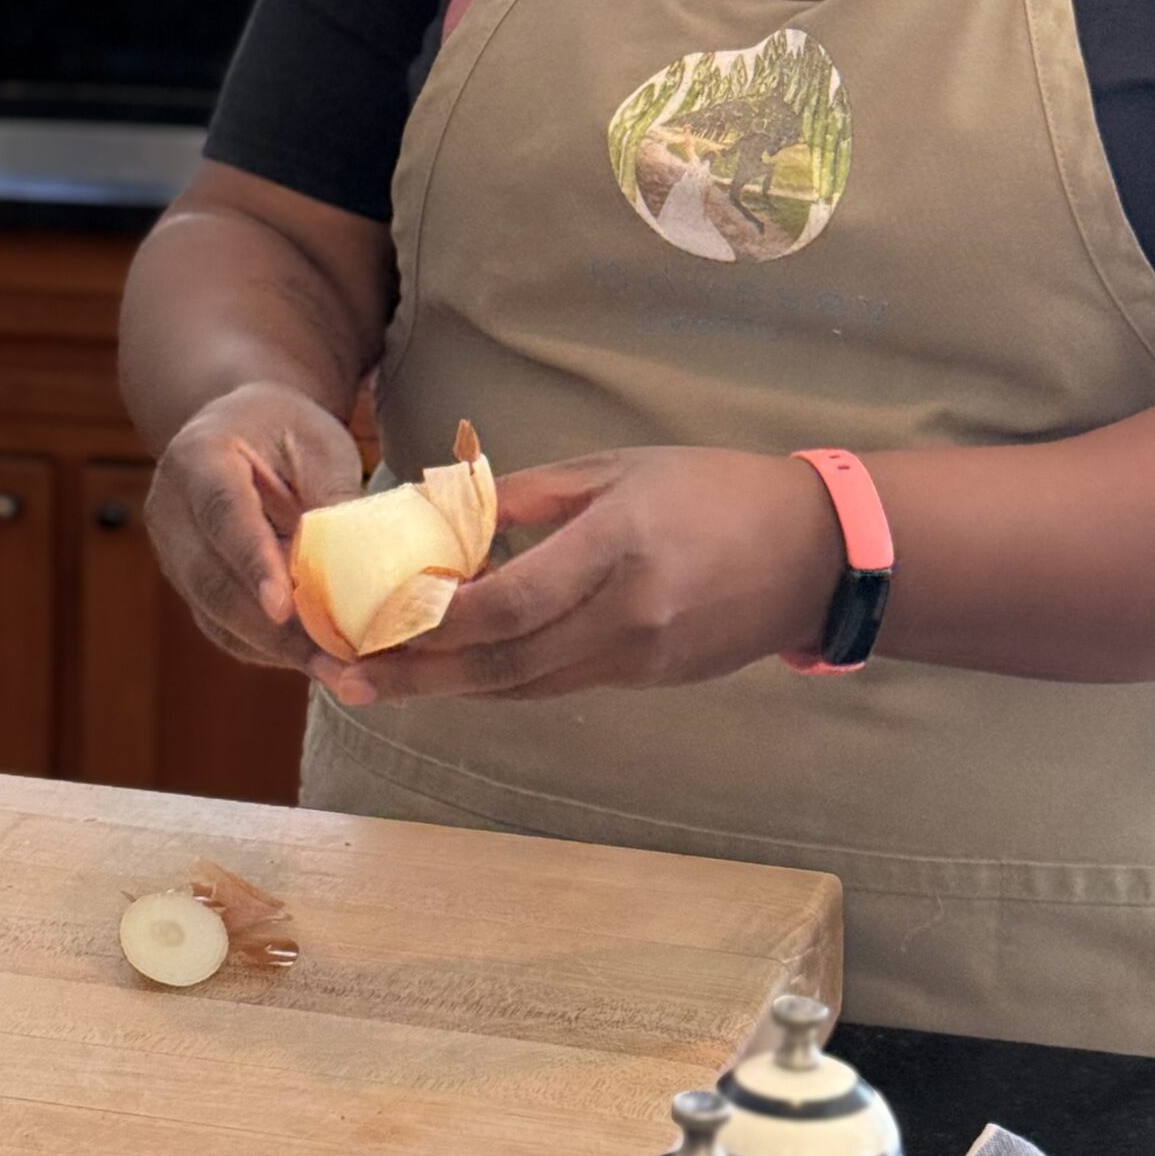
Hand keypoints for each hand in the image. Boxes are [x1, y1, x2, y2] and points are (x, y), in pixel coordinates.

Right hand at [145, 382, 364, 674]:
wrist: (242, 428)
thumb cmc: (288, 430)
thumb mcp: (319, 442)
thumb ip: (330, 494)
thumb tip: (353, 564)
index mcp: (198, 456)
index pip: (223, 515)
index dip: (252, 562)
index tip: (283, 606)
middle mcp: (170, 508)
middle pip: (211, 578)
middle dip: (270, 627)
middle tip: (330, 659)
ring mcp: (171, 551)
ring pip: (214, 613)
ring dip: (274, 648)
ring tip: (335, 670)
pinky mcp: (187, 584)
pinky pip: (221, 627)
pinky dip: (266, 648)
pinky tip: (313, 660)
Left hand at [315, 446, 844, 708]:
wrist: (812, 553)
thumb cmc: (714, 489)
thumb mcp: (620, 468)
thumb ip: (533, 495)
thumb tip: (450, 508)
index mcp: (617, 549)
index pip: (507, 603)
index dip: (433, 619)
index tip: (371, 616)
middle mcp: (624, 616)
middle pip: (502, 662)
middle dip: (415, 673)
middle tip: (342, 674)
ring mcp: (638, 658)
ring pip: (523, 685)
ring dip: (447, 687)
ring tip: (377, 682)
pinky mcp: (646, 680)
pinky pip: (557, 684)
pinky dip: (500, 679)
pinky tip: (455, 670)